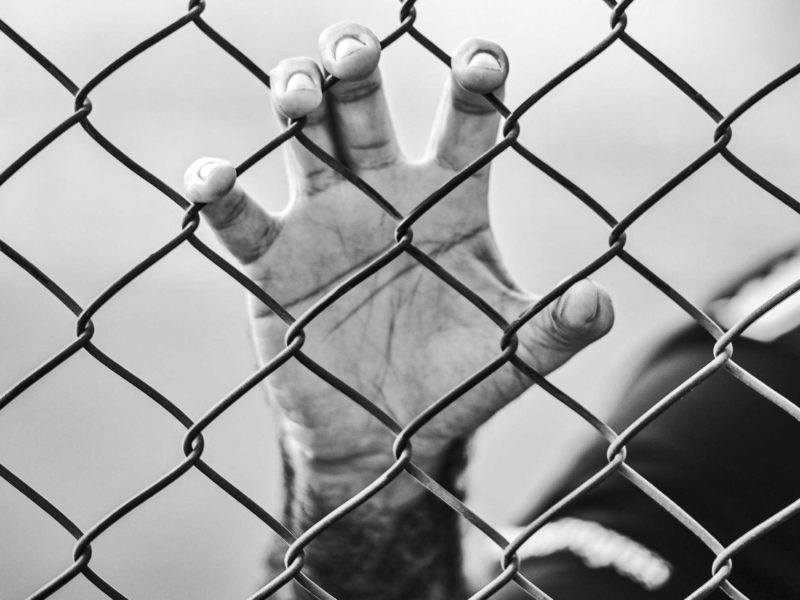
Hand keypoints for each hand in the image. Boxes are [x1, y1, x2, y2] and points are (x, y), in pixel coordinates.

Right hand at [184, 23, 612, 482]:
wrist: (383, 435)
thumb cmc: (452, 385)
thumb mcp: (508, 357)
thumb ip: (552, 331)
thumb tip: (599, 304)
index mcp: (450, 202)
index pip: (466, 125)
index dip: (474, 84)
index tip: (482, 62)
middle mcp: (384, 195)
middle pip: (366, 105)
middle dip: (358, 67)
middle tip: (357, 56)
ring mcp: (324, 222)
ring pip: (303, 137)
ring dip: (295, 99)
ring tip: (299, 92)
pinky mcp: (273, 263)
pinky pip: (240, 220)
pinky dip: (221, 196)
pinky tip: (212, 180)